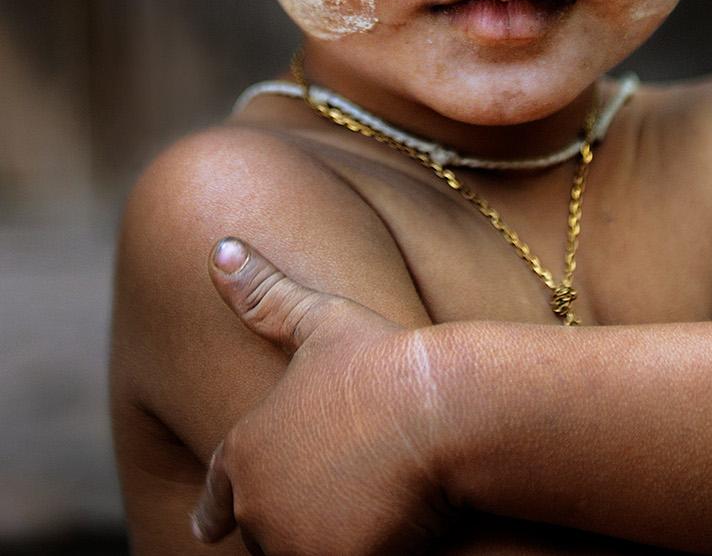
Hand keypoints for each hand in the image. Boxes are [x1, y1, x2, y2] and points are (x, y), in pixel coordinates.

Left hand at [191, 238, 452, 555]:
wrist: (440, 410)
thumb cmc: (384, 360)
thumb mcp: (321, 320)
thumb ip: (264, 295)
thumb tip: (219, 249)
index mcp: (246, 447)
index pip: (221, 492)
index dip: (218, 508)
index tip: (207, 527)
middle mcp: (257, 503)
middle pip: (270, 527)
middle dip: (296, 515)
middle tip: (338, 493)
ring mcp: (292, 543)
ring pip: (301, 550)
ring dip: (326, 538)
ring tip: (369, 509)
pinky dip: (359, 553)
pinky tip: (388, 535)